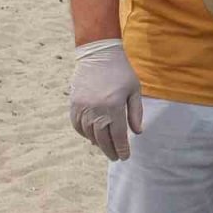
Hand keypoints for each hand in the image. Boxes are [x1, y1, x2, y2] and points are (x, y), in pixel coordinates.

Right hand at [69, 39, 143, 160]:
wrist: (99, 54)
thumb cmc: (121, 72)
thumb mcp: (134, 90)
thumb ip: (135, 112)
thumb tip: (137, 133)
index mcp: (114, 106)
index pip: (118, 135)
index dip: (122, 148)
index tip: (125, 157)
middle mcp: (96, 109)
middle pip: (102, 138)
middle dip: (110, 150)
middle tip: (115, 158)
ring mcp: (83, 107)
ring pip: (89, 133)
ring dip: (97, 143)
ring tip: (105, 148)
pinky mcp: (74, 103)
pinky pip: (77, 125)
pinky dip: (84, 133)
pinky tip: (91, 137)